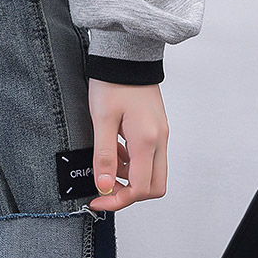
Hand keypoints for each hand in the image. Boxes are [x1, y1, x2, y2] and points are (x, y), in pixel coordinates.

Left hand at [87, 78, 168, 211]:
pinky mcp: (155, 132)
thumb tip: (104, 186)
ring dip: (128, 180)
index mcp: (147, 141)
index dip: (117, 201)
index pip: (140, 188)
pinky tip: (114, 154)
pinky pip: (148, 160)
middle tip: (103, 190)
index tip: (97, 200)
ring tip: (106, 168)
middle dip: (127, 195)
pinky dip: (130, 165)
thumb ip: (104, 156)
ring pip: (151, 175)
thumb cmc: (113, 84)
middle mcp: (159, 141)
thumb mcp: (101, 121)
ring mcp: (160, 136)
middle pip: (153, 188)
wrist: (127, 57)